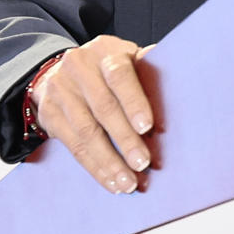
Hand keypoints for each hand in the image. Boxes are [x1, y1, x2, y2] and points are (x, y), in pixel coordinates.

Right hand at [31, 37, 154, 193]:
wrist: (61, 71)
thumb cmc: (107, 69)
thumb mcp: (127, 60)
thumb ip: (148, 72)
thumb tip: (183, 87)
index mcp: (105, 50)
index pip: (119, 74)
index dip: (134, 101)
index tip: (148, 126)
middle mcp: (79, 66)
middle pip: (103, 107)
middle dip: (124, 139)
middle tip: (143, 163)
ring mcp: (60, 89)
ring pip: (86, 131)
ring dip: (109, 161)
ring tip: (128, 182)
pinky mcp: (49, 112)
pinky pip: (73, 146)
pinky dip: (94, 167)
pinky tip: (110, 181)